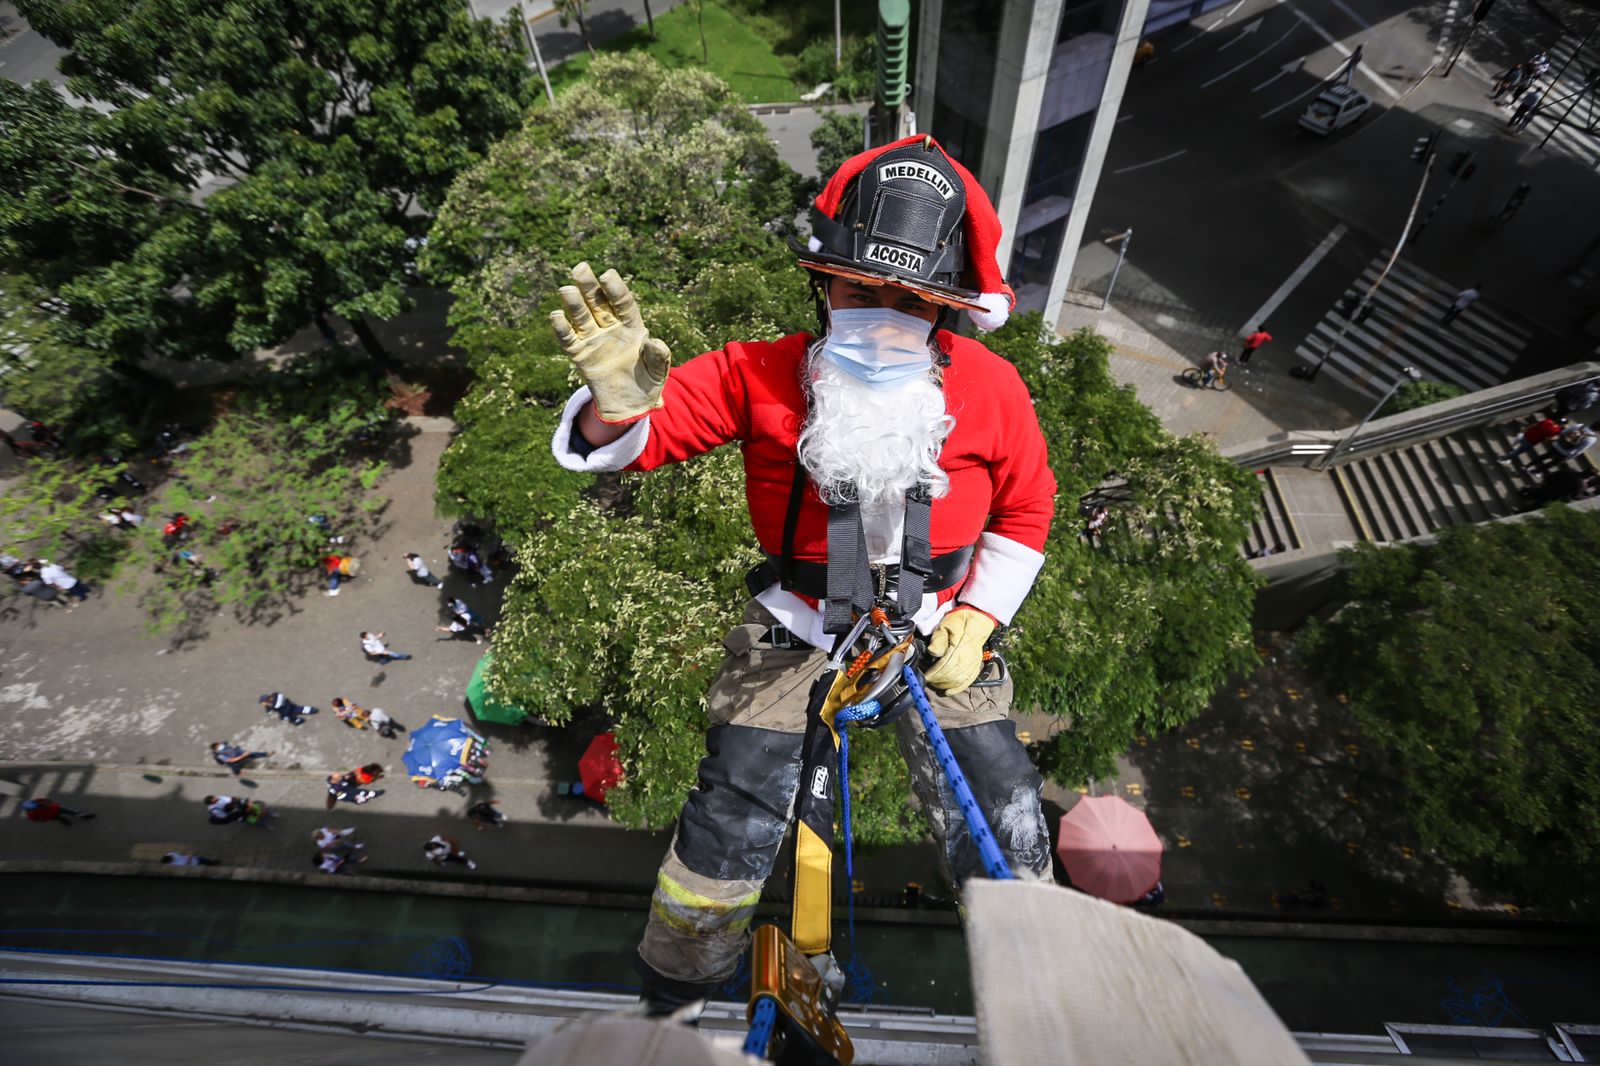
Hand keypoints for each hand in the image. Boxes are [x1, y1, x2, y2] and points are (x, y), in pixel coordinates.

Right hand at [550, 262, 671, 422]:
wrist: (631, 404)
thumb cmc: (648, 382)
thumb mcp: (658, 370)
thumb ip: (658, 356)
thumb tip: (655, 342)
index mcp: (632, 327)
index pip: (623, 304)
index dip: (615, 290)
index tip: (607, 275)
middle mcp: (611, 329)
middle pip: (598, 304)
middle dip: (590, 286)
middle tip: (580, 268)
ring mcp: (594, 341)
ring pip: (582, 318)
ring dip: (574, 304)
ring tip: (566, 289)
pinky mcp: (581, 355)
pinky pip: (569, 340)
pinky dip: (562, 328)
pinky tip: (556, 315)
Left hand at [922, 608, 997, 694]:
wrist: (977, 620)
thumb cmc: (959, 622)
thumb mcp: (946, 625)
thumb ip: (939, 639)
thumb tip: (933, 652)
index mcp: (960, 647)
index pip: (946, 665)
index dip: (934, 673)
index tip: (925, 675)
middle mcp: (968, 658)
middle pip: (951, 675)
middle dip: (937, 680)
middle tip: (927, 680)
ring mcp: (973, 664)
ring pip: (958, 681)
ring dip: (944, 685)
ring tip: (934, 683)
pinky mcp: (975, 667)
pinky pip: (967, 682)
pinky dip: (957, 689)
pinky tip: (947, 692)